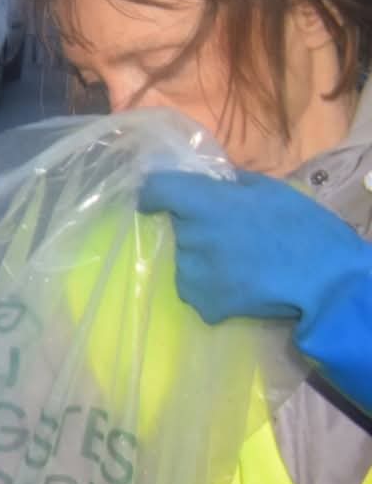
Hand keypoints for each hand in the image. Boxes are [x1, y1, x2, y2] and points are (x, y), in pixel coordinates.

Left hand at [138, 170, 371, 324]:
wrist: (326, 282)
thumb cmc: (304, 229)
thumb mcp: (271, 190)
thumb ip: (231, 183)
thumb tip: (211, 180)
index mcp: (205, 204)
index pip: (157, 190)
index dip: (157, 192)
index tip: (161, 198)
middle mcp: (190, 237)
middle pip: (180, 228)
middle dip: (199, 228)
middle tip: (232, 235)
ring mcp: (192, 274)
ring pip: (187, 259)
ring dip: (205, 259)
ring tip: (242, 264)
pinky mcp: (201, 303)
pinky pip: (196, 288)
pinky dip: (213, 287)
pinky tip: (241, 286)